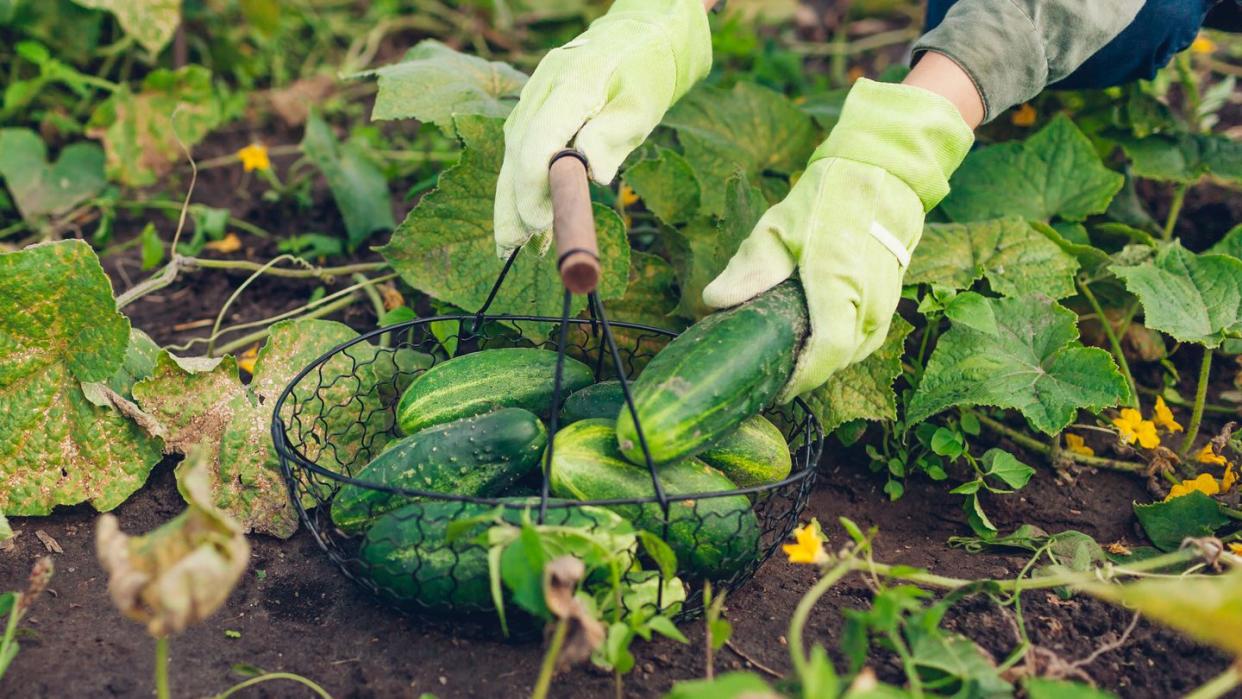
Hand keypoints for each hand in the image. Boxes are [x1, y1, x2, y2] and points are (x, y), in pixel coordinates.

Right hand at [494, 0, 711, 256]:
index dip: (532, 185)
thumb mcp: (643, 105)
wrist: (634, 37)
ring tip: (511, 244)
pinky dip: (520, 183)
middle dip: (510, 202)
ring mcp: (533, 95)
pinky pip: (521, 148)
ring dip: (510, 199)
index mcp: (573, 82)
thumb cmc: (644, 73)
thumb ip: (614, 136)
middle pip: (516, 151)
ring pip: (512, 152)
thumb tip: (592, 173)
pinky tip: (524, 218)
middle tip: (510, 247)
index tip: (537, 224)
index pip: (539, 139)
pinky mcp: (533, 107)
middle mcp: (543, 86)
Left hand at [702, 78, 974, 400]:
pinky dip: (847, 343)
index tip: (779, 388)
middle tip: (776, 374)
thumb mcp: (778, 227)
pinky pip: (870, 335)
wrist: (882, 174)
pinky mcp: (893, 296)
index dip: (804, 377)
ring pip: (859, 350)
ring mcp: (886, 298)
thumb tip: (714, 300)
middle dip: (811, 372)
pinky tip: (821, 336)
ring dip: (829, 359)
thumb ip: (750, 267)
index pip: (829, 350)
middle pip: (842, 358)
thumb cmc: (827, 199)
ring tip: (796, 357)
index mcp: (837, 281)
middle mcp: (868, 297)